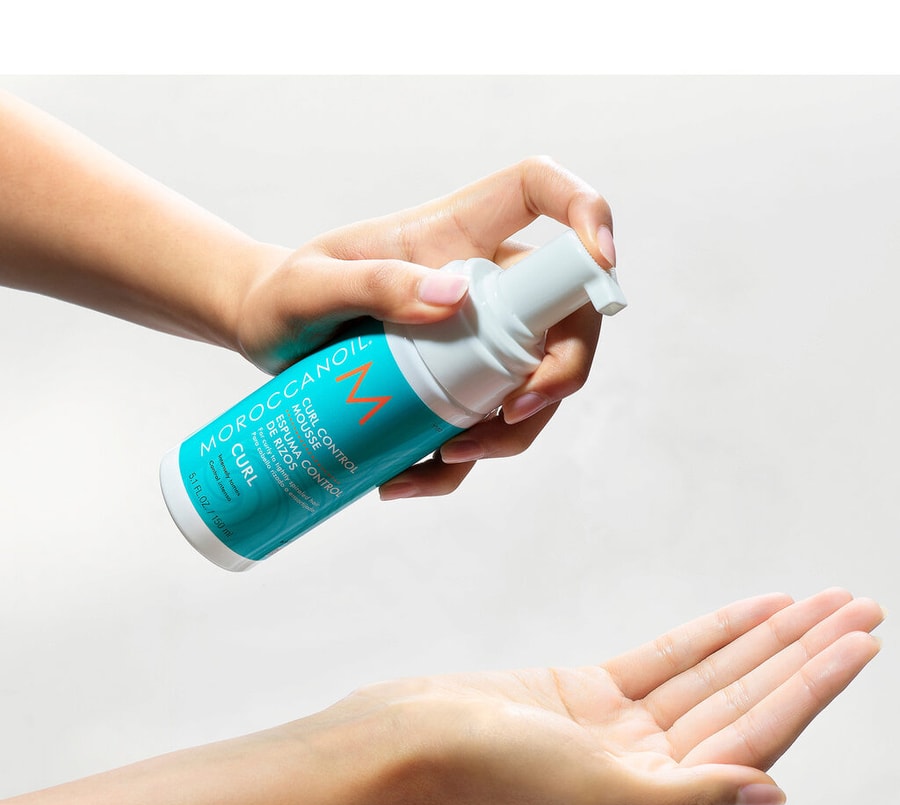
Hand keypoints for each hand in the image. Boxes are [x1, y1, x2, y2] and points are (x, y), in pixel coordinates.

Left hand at [234, 156, 615, 498]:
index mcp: (457, 232)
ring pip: (537, 385)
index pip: (539, 191)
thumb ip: (373, 283)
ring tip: (445, 458)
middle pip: (568, 313)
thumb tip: (453, 298)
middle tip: (513, 413)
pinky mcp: (457, 389)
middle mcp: (482, 283)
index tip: (597, 257)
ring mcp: (476, 340)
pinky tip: (405, 481)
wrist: (265, 340)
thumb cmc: (283, 297)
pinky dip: (458, 466)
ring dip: (513, 433)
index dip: (586, 209)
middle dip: (564, 369)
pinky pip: (484, 430)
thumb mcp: (310, 288)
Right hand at [350, 588, 881, 804]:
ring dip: (766, 639)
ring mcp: (618, 734)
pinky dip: (709, 634)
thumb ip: (688, 796)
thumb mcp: (592, 797)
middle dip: (804, 656)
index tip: (858, 643)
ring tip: (820, 602)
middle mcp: (647, 776)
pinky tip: (752, 611)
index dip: (811, 689)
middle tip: (860, 608)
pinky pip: (665, 660)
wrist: (401, 742)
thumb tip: (771, 794)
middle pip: (744, 703)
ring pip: (711, 676)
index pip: (754, 741)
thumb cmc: (483, 778)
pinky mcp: (587, 696)